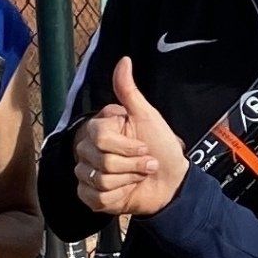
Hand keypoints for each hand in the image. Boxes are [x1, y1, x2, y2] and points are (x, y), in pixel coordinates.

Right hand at [72, 58, 186, 215]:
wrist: (171, 182)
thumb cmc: (161, 147)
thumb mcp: (148, 116)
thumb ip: (129, 92)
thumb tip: (124, 60)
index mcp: (99, 130)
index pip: (100, 138)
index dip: (126, 147)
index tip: (145, 147)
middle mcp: (88, 150)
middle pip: (101, 161)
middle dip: (131, 165)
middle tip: (147, 164)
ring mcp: (87, 174)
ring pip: (99, 181)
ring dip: (127, 181)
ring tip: (139, 176)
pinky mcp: (90, 197)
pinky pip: (94, 198)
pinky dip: (116, 197)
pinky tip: (126, 191)